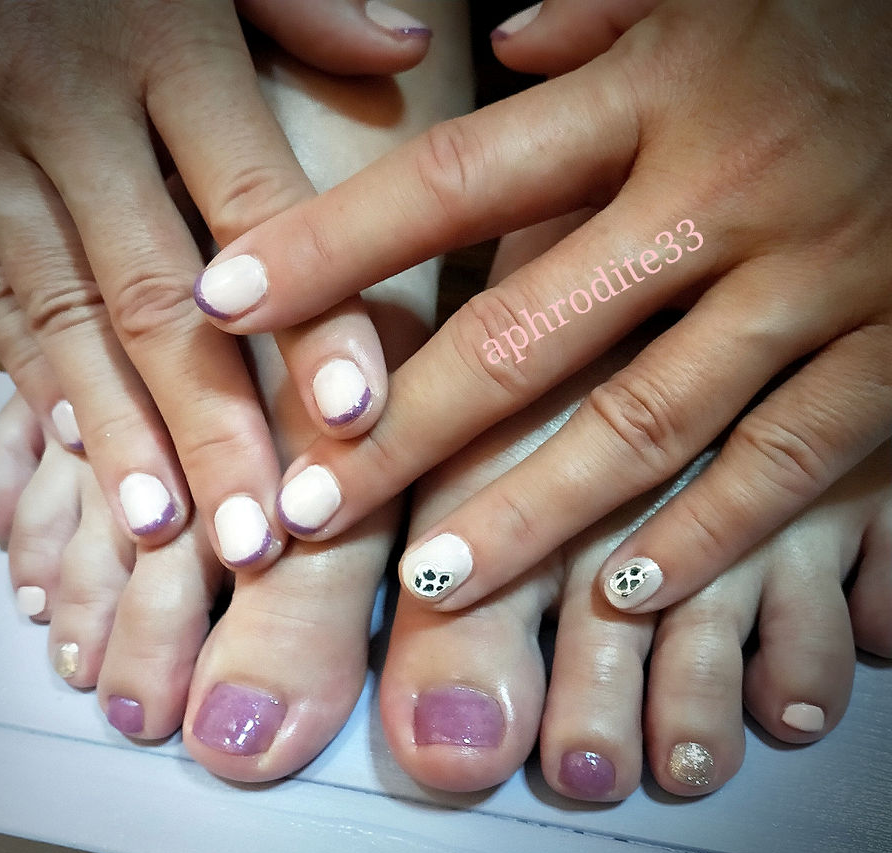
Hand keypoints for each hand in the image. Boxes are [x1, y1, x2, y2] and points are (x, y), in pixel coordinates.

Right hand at [0, 0, 429, 557]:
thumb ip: (295, 1)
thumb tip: (403, 51)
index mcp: (158, 37)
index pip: (258, 203)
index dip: (310, 316)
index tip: (354, 414)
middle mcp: (68, 104)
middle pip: (158, 297)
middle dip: (212, 426)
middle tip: (260, 536)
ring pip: (66, 318)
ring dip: (121, 436)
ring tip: (170, 534)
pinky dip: (39, 382)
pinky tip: (84, 459)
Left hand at [193, 0, 891, 611]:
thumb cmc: (851, 13)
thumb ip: (606, 13)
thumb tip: (506, 47)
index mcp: (659, 92)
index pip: (453, 179)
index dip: (334, 245)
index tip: (226, 303)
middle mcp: (720, 194)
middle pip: (524, 331)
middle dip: (404, 429)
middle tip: (306, 510)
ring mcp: (813, 284)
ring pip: (641, 421)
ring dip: (528, 512)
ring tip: (430, 584)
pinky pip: (784, 459)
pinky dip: (704, 532)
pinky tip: (621, 592)